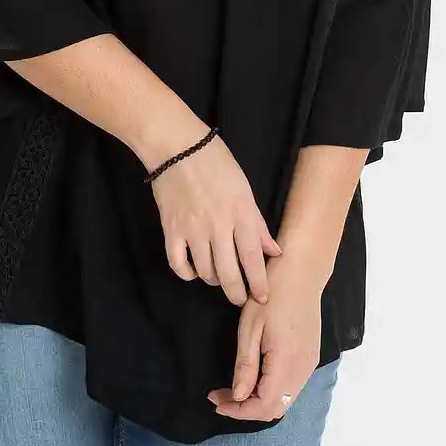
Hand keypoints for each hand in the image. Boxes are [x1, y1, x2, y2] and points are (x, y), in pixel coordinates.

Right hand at [150, 129, 282, 306]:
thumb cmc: (217, 162)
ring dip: (215, 280)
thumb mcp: (245, 189)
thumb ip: (258, 223)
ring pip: (205, 272)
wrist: (178, 146)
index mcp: (241, 214)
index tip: (263, 298)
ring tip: (220, 277)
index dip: (259, 283)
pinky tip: (194, 272)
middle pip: (229, 273)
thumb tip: (274, 251)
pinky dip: (187, 274)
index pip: (253, 258)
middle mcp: (218, 227)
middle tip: (241, 299)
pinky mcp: (171, 230)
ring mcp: (193, 230)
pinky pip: (178, 264)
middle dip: (237, 293)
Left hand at [206, 249, 324, 420]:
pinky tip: (256, 376)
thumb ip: (245, 365)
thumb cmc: (272, 293)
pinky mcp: (311, 356)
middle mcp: (303, 370)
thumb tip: (238, 397)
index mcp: (286, 363)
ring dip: (259, 400)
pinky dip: (272, 390)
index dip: (238, 411)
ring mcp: (310, 363)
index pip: (263, 407)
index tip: (216, 400)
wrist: (303, 271)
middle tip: (221, 395)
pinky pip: (292, 386)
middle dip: (246, 409)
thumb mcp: (250, 327)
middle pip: (275, 409)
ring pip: (284, 400)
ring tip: (235, 387)